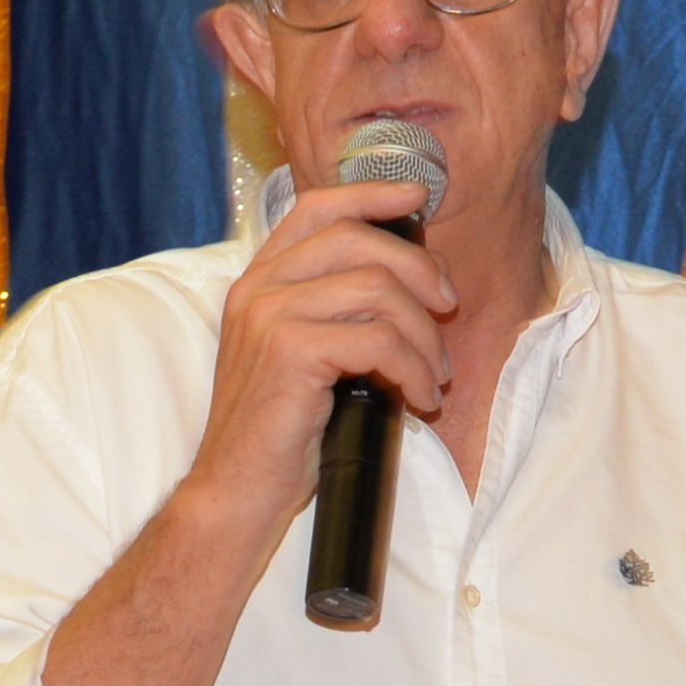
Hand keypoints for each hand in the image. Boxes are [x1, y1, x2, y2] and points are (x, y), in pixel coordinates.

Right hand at [196, 174, 459, 515]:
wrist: (236, 491)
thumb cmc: (280, 432)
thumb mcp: (302, 355)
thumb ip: (335, 311)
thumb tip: (410, 286)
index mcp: (258, 280)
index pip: (317, 208)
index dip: (372, 193)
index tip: (419, 198)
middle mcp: (258, 288)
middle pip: (358, 239)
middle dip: (420, 270)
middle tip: (449, 309)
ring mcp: (269, 316)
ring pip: (378, 291)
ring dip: (425, 335)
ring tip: (436, 375)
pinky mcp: (289, 352)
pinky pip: (379, 340)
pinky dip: (414, 370)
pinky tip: (420, 399)